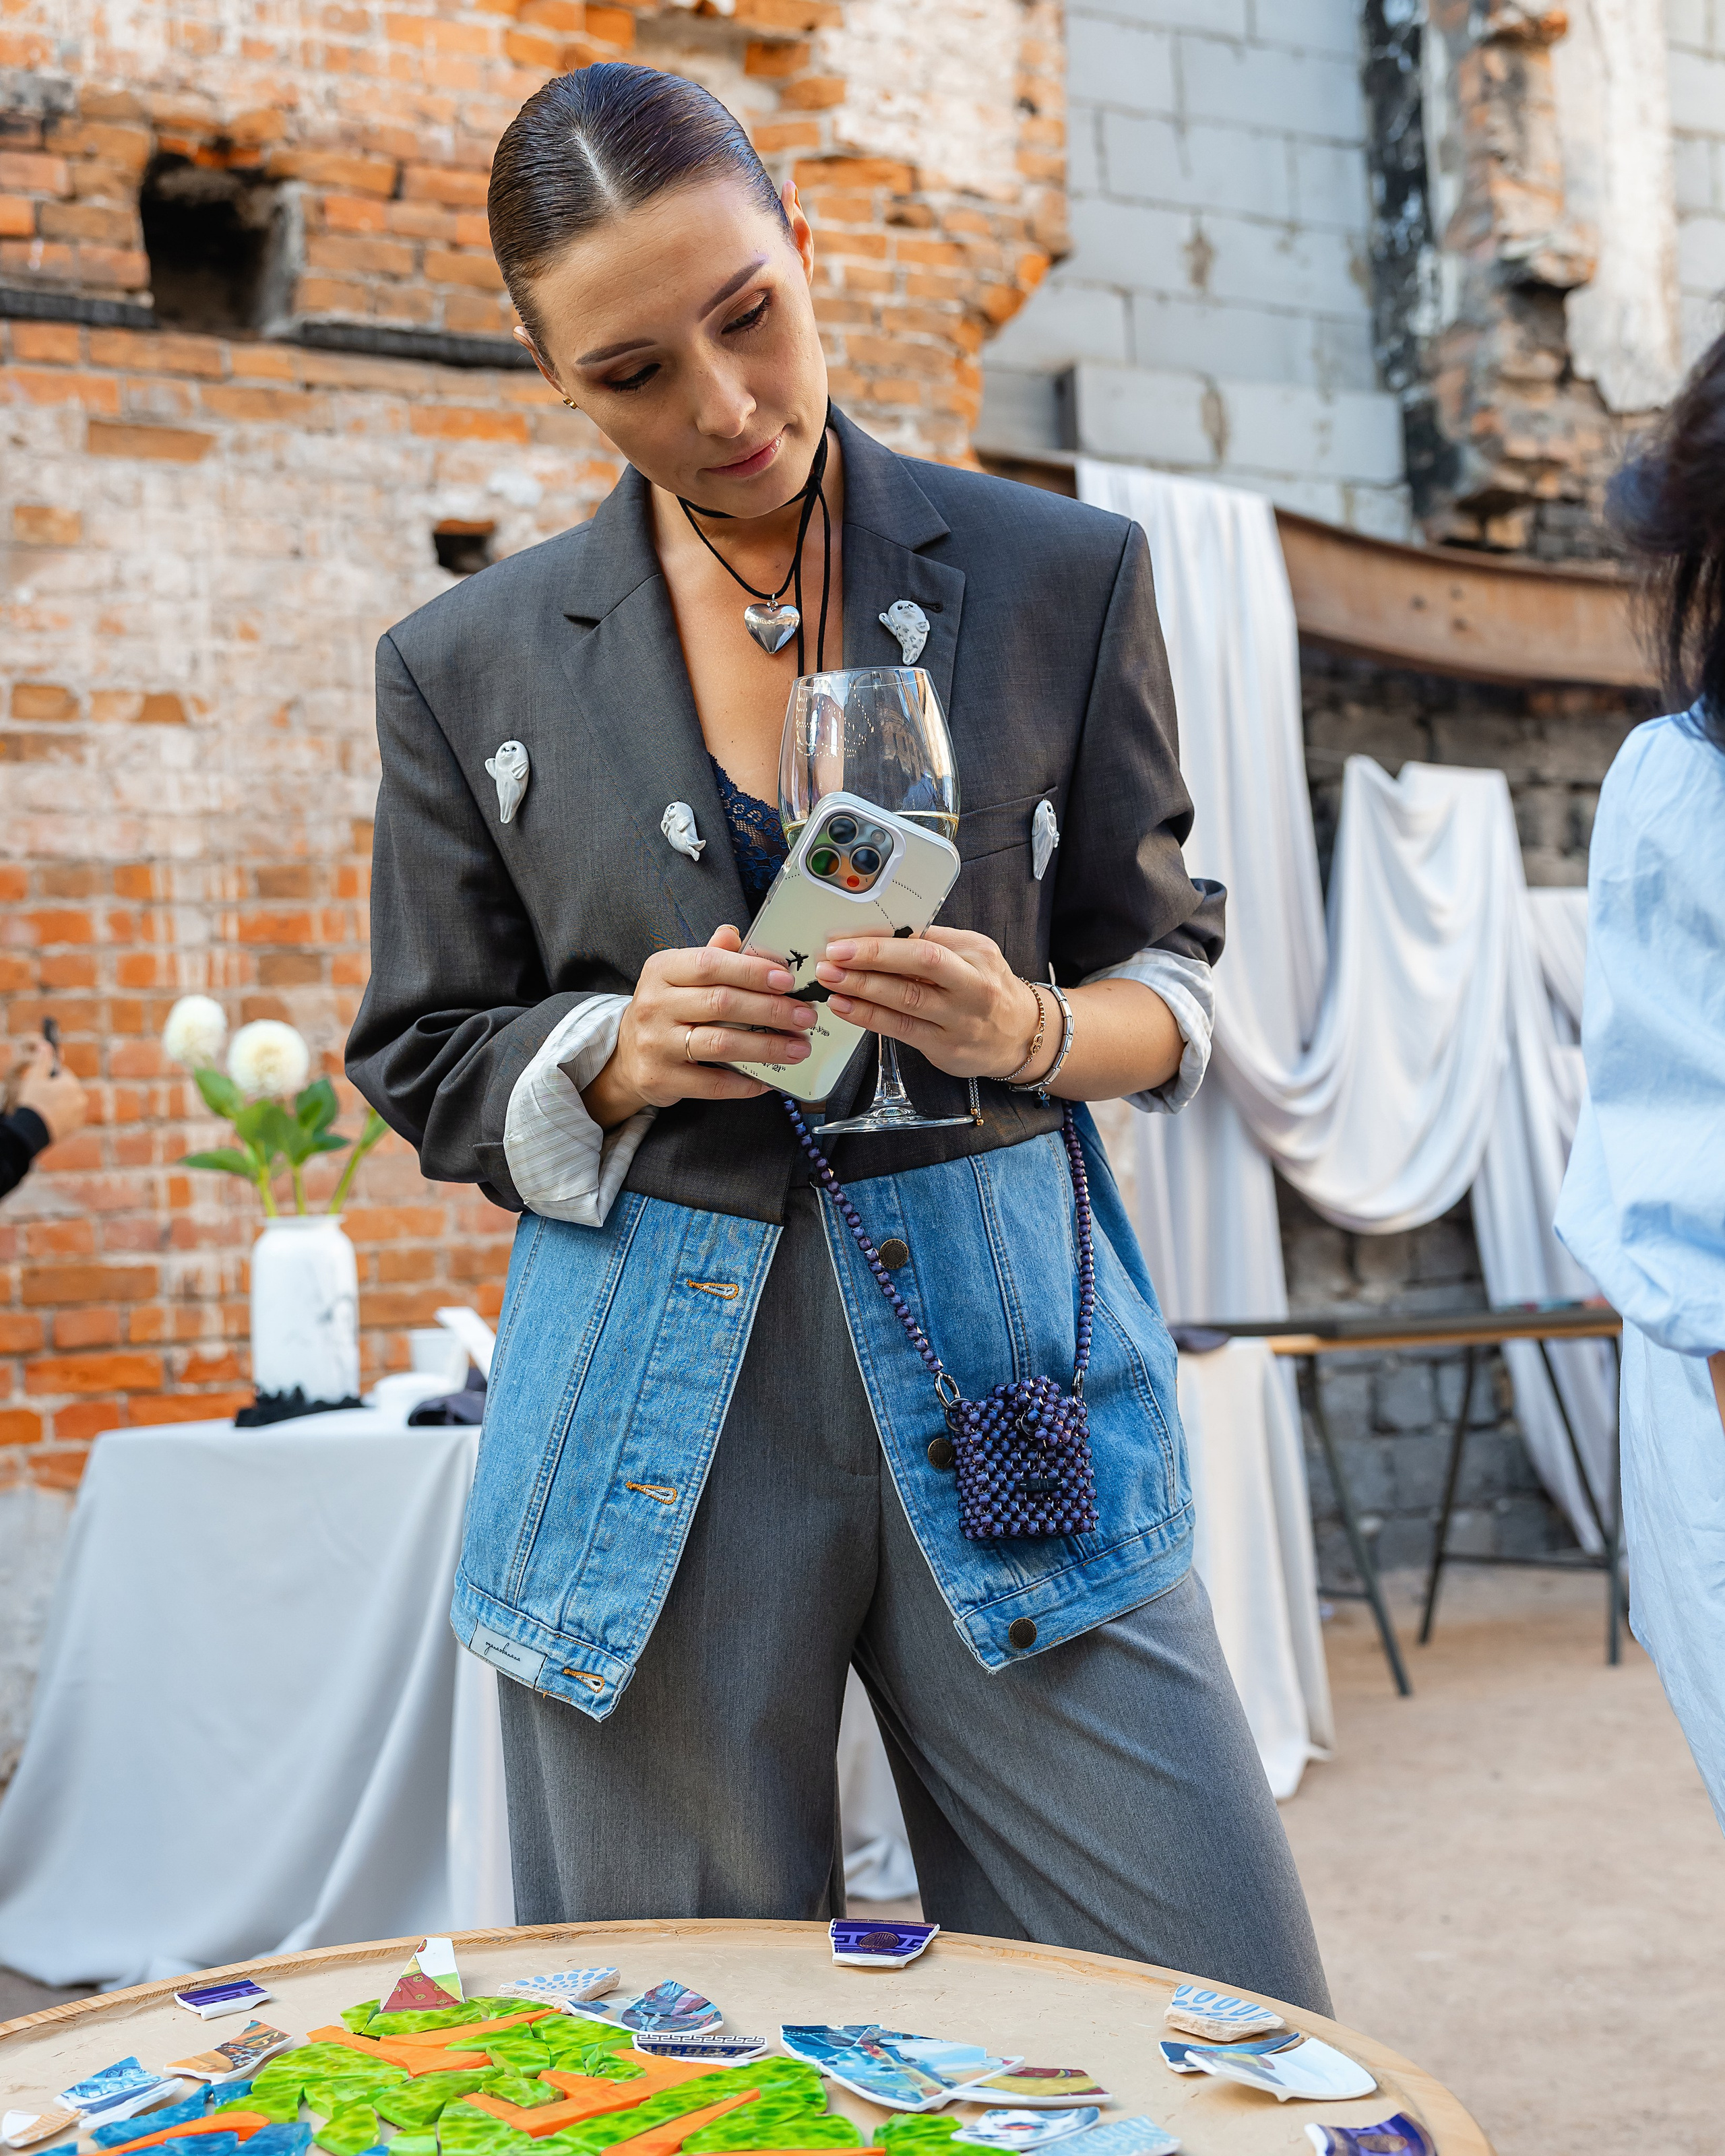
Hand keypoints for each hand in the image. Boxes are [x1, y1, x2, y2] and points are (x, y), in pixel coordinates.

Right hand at [13, 1035, 87, 1144]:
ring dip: (60, 1103)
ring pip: (69, 1102)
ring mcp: (81, 1112)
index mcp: (72, 1084)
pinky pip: (71, 1115)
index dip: (51, 1079)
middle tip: (42, 1099)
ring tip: (45, 1109)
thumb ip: (42, 1060)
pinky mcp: (78, 1125)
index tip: (42, 1085)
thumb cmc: (33, 1102)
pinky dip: (63, 1115)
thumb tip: (46, 1044)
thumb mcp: (35, 1078)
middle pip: (68, 1088)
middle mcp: (80, 1097)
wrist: (33, 1130)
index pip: (63, 1074)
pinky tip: (50, 1118)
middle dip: (57, 1091)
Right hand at [584, 924, 817, 1126]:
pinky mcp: (661, 1078)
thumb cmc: (666, 1011)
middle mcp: (655, 1005)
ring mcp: (655, 1044)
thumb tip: (737, 934)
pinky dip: (745, 1083)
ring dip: (767, 1046)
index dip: (751, 971)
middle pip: (722, 1003)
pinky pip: (712, 1083)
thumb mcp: (679, 977)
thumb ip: (711, 957)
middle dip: (771, 1009)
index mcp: (662, 971)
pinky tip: (769, 1080)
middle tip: (804, 1016)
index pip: (710, 964)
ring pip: (721, 1044)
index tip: (787, 981)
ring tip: (798, 1048)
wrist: (626, 1058)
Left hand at [816, 927, 1043, 1080]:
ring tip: (832, 980)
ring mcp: (960, 1019)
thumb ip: (935, 944)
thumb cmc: (988, 989)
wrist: (1021, 1036)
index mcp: (976, 953)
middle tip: (833, 955)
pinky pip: (901, 1030)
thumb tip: (879, 934)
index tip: (848, 936)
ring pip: (906, 1000)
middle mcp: (972, 985)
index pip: (924, 938)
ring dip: (863, 989)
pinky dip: (869, 1017)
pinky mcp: (946, 1047)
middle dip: (872, 957)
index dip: (883, 938)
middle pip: (920, 964)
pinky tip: (845, 1007)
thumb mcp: (974, 955)